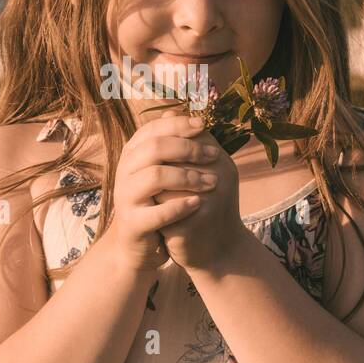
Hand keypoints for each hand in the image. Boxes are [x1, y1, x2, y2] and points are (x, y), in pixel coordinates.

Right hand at [107, 110, 221, 271]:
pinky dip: (181, 206)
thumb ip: (169, 144)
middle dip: (188, 149)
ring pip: (155, 176)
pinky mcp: (132, 223)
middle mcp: (124, 172)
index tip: (204, 125)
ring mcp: (126, 197)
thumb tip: (177, 109)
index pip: (153, 128)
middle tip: (214, 155)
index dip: (179, 125)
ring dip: (188, 177)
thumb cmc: (156, 201)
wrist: (138, 243)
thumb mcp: (161, 169)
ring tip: (212, 182)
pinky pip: (157, 212)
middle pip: (154, 148)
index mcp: (131, 154)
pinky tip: (199, 203)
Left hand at [151, 123, 249, 271]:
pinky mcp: (195, 225)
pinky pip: (165, 210)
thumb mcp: (197, 172)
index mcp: (221, 161)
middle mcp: (220, 177)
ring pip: (165, 182)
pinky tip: (149, 212)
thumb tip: (167, 111)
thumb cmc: (204, 207)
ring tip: (146, 193)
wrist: (218, 251)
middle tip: (142, 173)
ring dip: (152, 187)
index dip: (163, 144)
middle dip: (155, 164)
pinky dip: (155, 209)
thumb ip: (183, 144)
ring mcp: (209, 200)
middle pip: (173, 157)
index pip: (186, 137)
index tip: (150, 153)